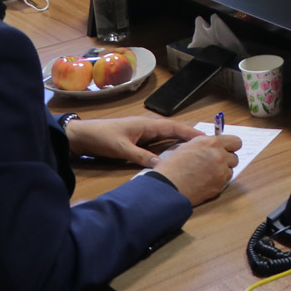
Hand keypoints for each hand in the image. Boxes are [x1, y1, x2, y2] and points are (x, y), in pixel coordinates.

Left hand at [64, 116, 203, 167]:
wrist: (81, 136)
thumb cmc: (101, 138)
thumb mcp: (122, 149)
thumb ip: (142, 157)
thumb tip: (162, 166)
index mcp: (148, 124)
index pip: (176, 127)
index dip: (192, 133)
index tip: (208, 139)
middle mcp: (149, 126)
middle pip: (176, 131)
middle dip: (191, 138)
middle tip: (208, 147)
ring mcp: (144, 132)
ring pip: (169, 136)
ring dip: (181, 142)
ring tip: (197, 151)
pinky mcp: (139, 139)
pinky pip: (160, 142)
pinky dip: (170, 146)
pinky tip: (175, 154)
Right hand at [153, 134, 242, 206]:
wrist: (167, 186)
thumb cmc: (171, 167)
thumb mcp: (187, 147)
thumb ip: (204, 144)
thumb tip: (214, 145)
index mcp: (211, 142)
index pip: (235, 141)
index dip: (231, 146)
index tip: (227, 149)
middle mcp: (219, 155)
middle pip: (235, 156)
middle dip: (227, 159)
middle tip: (215, 163)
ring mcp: (221, 171)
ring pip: (231, 169)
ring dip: (222, 171)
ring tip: (207, 173)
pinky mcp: (219, 185)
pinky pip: (225, 181)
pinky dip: (218, 181)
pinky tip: (205, 181)